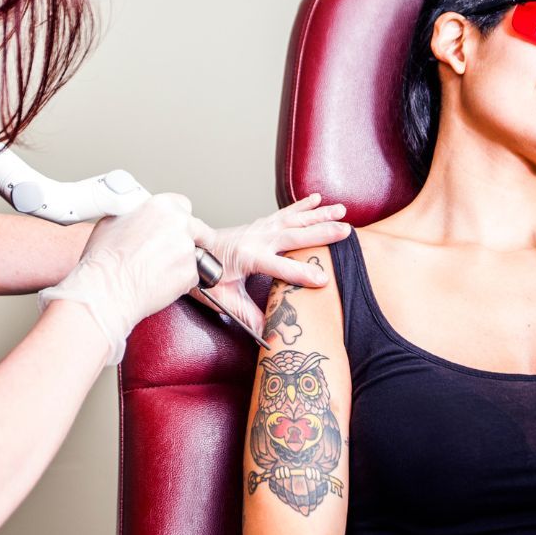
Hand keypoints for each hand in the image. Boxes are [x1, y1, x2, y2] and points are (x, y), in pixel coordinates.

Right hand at [38, 192, 216, 362]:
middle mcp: (179, 223)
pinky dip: (180, 280)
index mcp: (161, 206)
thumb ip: (136, 215)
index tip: (174, 228)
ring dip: (181, 261)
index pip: (183, 206)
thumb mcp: (112, 221)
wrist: (106, 290)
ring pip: (194, 253)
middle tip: (169, 253)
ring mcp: (187, 248)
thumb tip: (137, 218)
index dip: (178, 220)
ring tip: (156, 271)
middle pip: (196, 228)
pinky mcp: (190, 273)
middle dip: (187, 239)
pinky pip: (192, 276)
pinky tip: (159, 283)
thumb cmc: (104, 260)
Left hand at [189, 193, 348, 335]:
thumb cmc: (205, 275)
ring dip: (319, 215)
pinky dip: (302, 205)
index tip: (323, 280)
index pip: (280, 267)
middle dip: (321, 233)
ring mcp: (259, 228)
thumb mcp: (225, 299)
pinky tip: (317, 199)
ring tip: (341, 210)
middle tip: (345, 232)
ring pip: (294, 220)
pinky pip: (285, 213)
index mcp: (248, 257)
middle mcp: (256, 239)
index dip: (301, 274)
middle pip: (294, 236)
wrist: (190, 251)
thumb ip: (248, 315)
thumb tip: (269, 335)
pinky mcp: (260, 225)